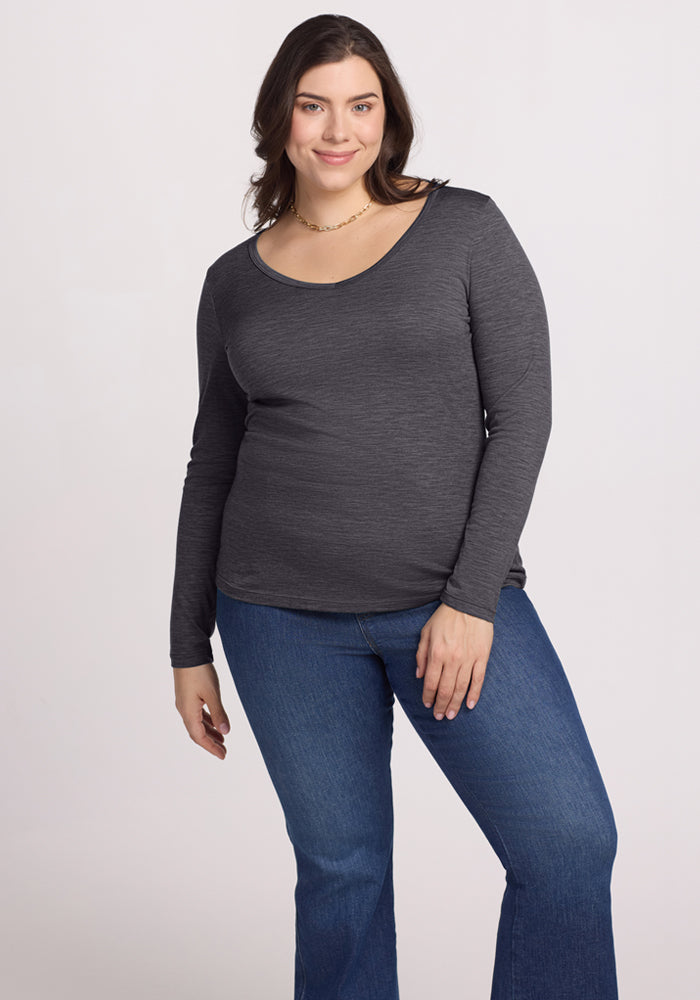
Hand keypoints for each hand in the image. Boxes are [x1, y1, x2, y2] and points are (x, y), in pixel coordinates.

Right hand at [173, 662, 230, 758]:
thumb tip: (226, 732)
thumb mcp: (212, 694)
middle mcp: (184, 710)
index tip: (223, 755)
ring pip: (197, 724)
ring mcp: (185, 703)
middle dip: (210, 743)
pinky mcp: (187, 696)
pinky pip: (197, 714)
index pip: (200, 737)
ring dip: (209, 732)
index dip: (211, 747)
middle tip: (224, 751)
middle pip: (197, 733)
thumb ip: (219, 713)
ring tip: (222, 738)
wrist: (188, 652)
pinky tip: (215, 721)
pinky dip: (206, 721)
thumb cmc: (200, 672)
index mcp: (189, 712)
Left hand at [415, 603, 493, 719]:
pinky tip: (470, 705)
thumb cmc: (445, 617)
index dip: (428, 696)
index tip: (427, 705)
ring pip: (461, 688)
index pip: (431, 682)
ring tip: (451, 715)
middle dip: (441, 705)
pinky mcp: (482, 657)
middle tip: (439, 717)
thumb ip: (421, 655)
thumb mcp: (426, 632)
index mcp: (437, 653)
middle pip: (446, 689)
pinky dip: (474, 694)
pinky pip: (478, 680)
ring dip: (455, 704)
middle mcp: (452, 659)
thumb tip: (419, 676)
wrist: (469, 604)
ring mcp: (469, 659)